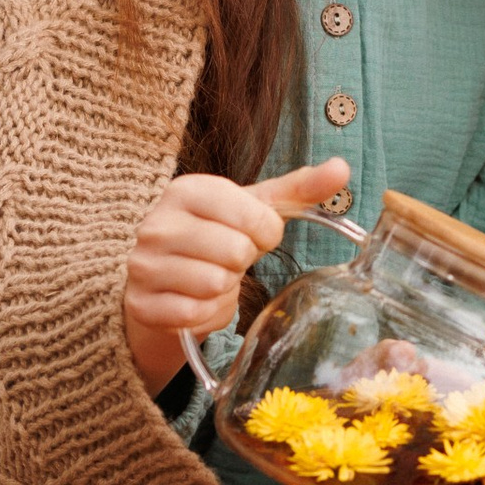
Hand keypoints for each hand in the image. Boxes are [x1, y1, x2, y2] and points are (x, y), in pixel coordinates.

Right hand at [122, 156, 350, 392]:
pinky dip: (208, 315)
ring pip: (216, 285)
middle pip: (236, 252)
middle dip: (243, 261)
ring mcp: (144, 265)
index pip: (254, 216)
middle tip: (228, 258)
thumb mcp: (253, 207)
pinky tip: (198, 300)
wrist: (164, 278)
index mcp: (186, 190)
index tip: (254, 234)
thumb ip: (299, 188)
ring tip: (213, 276)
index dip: (266, 232)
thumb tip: (343, 168)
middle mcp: (157, 223)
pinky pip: (196, 316)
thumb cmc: (216, 235)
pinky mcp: (141, 305)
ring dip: (226, 290)